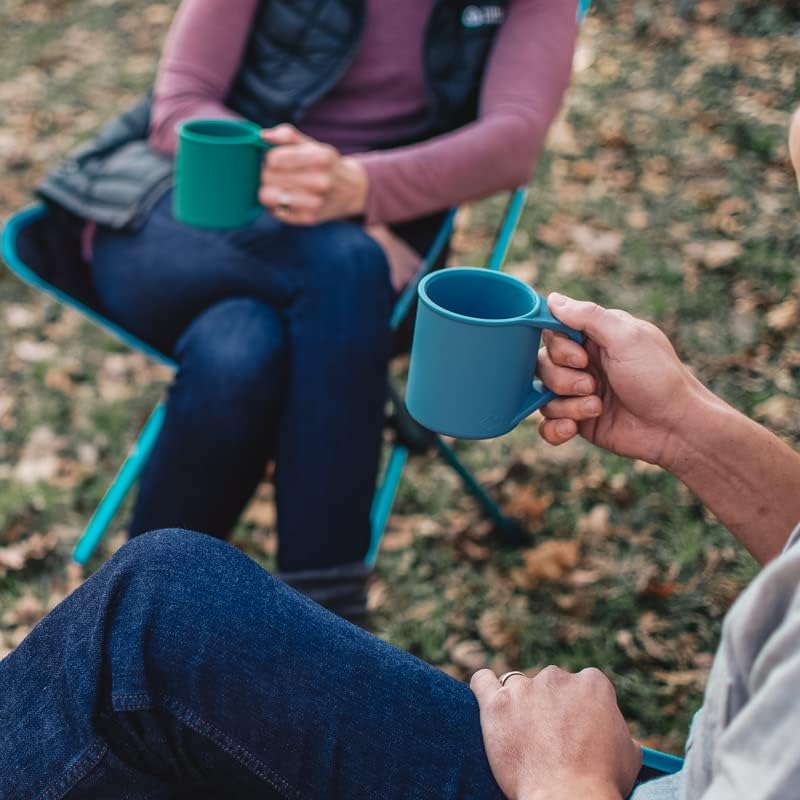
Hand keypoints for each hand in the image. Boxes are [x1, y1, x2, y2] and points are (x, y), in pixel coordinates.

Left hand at [259, 124, 367, 224]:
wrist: (351, 191)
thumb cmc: (325, 164)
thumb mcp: (312, 144)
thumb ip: (287, 135)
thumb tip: (263, 136)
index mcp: (321, 158)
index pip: (274, 159)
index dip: (269, 158)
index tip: (274, 159)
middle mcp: (320, 182)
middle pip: (268, 177)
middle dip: (267, 173)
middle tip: (276, 174)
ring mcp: (315, 203)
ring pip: (267, 196)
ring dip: (268, 190)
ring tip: (278, 186)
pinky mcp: (307, 219)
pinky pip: (274, 211)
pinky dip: (275, 204)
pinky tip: (286, 199)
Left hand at [471, 667, 640, 799]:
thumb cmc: (601, 784)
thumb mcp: (629, 755)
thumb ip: (618, 729)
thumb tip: (611, 728)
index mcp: (593, 684)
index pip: (584, 684)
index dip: (580, 708)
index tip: (576, 729)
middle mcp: (558, 678)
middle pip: (551, 683)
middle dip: (551, 706)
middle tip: (550, 739)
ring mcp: (524, 688)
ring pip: (517, 684)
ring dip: (519, 703)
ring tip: (519, 732)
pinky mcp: (496, 703)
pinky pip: (482, 681)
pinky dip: (483, 687)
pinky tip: (487, 701)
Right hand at [536, 293, 705, 468]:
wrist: (675, 428)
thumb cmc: (658, 378)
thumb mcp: (626, 338)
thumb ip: (588, 316)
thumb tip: (552, 298)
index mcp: (595, 337)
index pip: (553, 332)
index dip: (559, 347)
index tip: (581, 358)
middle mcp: (584, 364)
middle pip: (542, 364)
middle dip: (563, 379)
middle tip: (592, 385)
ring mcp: (579, 394)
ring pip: (543, 394)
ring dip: (566, 404)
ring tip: (597, 408)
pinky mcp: (578, 422)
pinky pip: (546, 424)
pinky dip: (555, 428)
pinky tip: (574, 428)